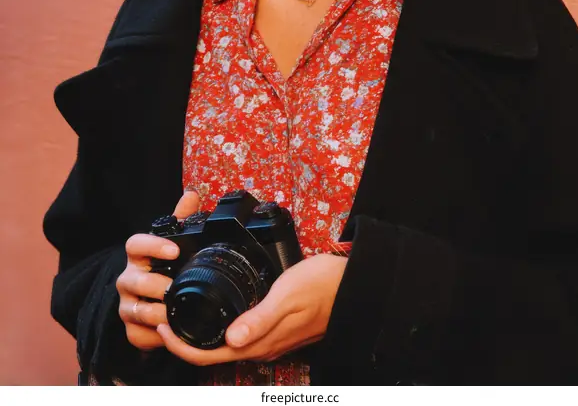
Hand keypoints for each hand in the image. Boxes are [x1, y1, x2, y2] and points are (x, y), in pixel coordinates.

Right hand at [116, 189, 199, 350]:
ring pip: (136, 311)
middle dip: (157, 285)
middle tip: (177, 287)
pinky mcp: (130, 330)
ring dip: (157, 313)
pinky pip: (138, 336)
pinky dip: (154, 338)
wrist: (151, 299)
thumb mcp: (172, 242)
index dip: (153, 246)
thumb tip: (191, 194)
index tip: (174, 250)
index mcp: (138, 256)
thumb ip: (181, 219)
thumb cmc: (163, 266)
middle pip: (136, 281)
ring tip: (176, 313)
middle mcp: (127, 279)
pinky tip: (170, 334)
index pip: (135, 245)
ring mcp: (126, 306)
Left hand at [156, 252, 347, 364]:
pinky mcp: (276, 330)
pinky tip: (218, 313)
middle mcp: (263, 346)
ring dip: (201, 337)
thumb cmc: (321, 286)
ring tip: (181, 318)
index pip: (211, 355)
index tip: (162, 327)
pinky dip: (220, 329)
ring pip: (227, 346)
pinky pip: (240, 336)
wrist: (351, 286)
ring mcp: (270, 340)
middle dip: (185, 343)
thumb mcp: (287, 296)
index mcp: (260, 342)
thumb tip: (230, 339)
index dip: (182, 346)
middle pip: (214, 354)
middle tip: (163, 320)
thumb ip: (259, 318)